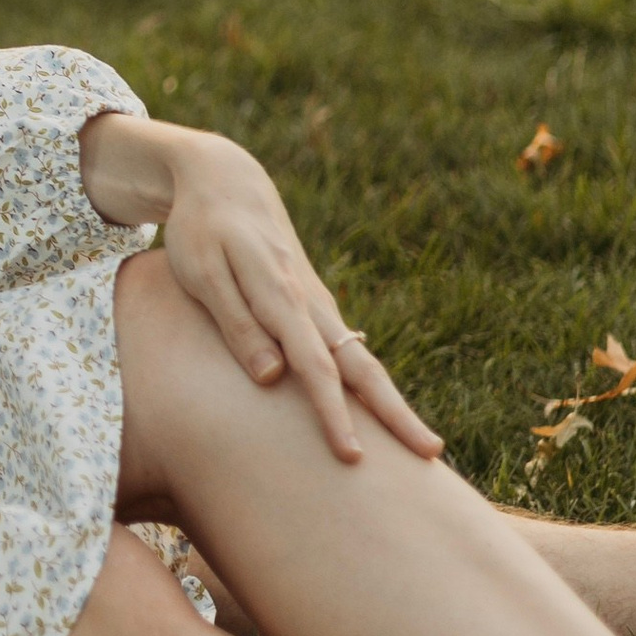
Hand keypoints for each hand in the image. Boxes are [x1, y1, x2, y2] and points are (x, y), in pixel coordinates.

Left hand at [80, 110, 442, 465]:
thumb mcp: (204, 272)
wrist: (228, 180)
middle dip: (395, 413)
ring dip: (391, 402)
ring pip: (362, 361)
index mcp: (282, 297)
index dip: (333, 413)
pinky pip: (349, 351)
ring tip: (423, 444)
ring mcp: (318, 305)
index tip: (352, 455)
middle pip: (360, 368)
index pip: (315, 367)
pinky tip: (383, 412)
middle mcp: (311, 304)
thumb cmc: (203, 229)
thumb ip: (237, 324)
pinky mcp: (315, 306)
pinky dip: (370, 383)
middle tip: (432, 454)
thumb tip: (273, 378)